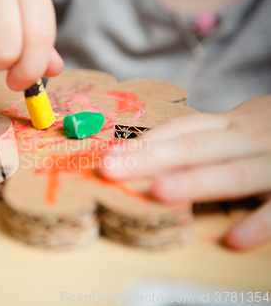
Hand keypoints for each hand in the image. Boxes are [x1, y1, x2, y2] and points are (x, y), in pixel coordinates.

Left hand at [101, 96, 270, 250]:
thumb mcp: (241, 129)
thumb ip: (204, 140)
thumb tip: (145, 154)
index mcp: (233, 124)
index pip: (183, 130)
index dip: (144, 143)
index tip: (107, 156)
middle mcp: (253, 136)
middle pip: (197, 147)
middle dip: (152, 158)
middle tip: (110, 169)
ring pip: (236, 172)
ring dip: (198, 182)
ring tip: (160, 192)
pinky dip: (262, 222)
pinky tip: (235, 240)